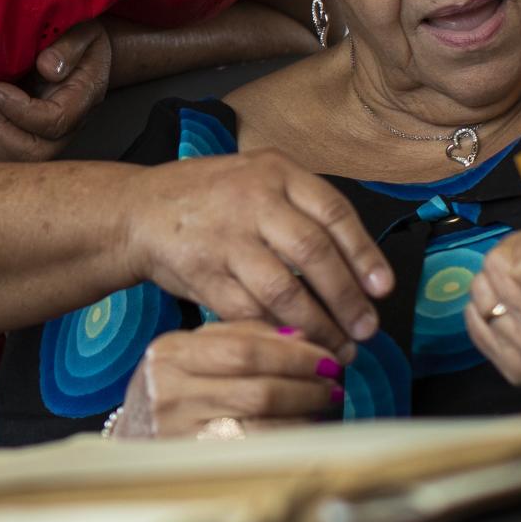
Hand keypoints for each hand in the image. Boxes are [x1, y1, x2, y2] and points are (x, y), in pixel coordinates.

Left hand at [0, 20, 113, 161]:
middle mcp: (66, 129)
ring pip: (15, 162)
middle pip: (33, 153)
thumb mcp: (85, 33)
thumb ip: (68, 47)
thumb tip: (48, 68)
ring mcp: (47, 140)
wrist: (86, 58)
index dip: (19, 110)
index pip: (53, 122)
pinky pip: (0, 160)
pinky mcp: (28, 142)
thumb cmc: (84, 44)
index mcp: (81, 101)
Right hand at [115, 322, 344, 438]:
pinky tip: (306, 428)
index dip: (294, 354)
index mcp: (170, 353)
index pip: (245, 350)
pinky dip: (289, 438)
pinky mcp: (196, 462)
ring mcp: (180, 433)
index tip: (326, 357)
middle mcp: (169, 392)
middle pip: (258, 388)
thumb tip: (302, 337)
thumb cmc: (174, 388)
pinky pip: (257, 450)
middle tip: (335, 383)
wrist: (134, 438)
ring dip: (305, 414)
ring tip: (327, 405)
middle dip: (307, 386)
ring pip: (262, 423)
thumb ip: (241, 336)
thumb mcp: (192, 351)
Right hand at [122, 149, 392, 354]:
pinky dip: (275, 334)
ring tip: (336, 350)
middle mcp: (252, 200)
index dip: (365, 254)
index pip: (334, 212)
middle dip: (346, 300)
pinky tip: (293, 349)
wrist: (137, 210)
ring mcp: (225, 237)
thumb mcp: (258, 180)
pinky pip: (248, 312)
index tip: (383, 290)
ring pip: (283, 290)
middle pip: (313, 254)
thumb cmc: (211, 200)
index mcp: (276, 171)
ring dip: (316, 327)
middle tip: (366, 331)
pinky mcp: (202, 273)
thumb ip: (302, 211)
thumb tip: (361, 270)